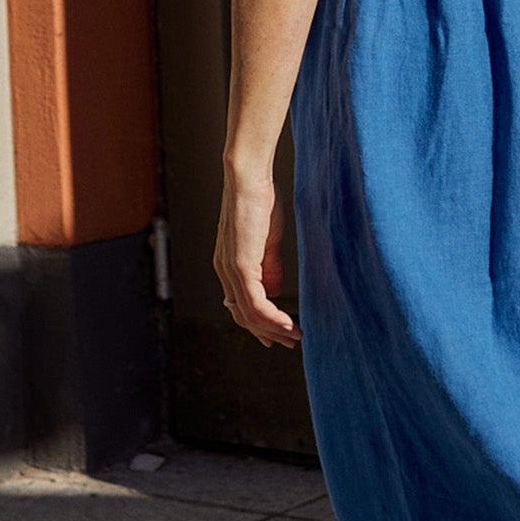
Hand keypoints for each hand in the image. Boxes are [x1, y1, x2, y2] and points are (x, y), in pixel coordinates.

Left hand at [214, 165, 300, 346]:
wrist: (248, 179)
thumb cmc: (259, 201)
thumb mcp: (267, 241)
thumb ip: (269, 266)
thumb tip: (274, 291)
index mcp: (228, 266)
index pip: (240, 306)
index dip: (260, 324)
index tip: (281, 333)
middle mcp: (224, 272)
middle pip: (243, 316)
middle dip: (269, 333)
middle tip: (292, 341)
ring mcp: (230, 270)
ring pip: (249, 314)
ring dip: (274, 329)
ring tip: (295, 335)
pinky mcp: (240, 265)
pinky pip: (255, 302)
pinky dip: (272, 318)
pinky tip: (287, 324)